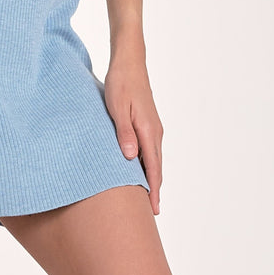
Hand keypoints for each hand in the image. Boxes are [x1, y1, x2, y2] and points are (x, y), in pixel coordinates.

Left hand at [104, 56, 162, 215]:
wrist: (129, 62)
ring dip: (151, 177)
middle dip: (155, 189)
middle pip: (156, 166)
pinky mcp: (147, 122)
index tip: (154, 210)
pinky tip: (139, 168)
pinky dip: (147, 163)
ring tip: (146, 196)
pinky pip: (149, 149)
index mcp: (148, 130)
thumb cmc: (121, 83)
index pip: (153, 167)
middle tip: (151, 212)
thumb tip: (131, 158)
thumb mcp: (117, 107)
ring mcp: (152, 127)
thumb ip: (124, 132)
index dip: (154, 189)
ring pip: (153, 158)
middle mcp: (155, 131)